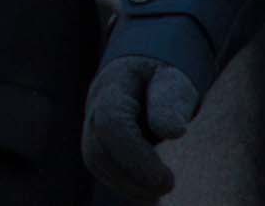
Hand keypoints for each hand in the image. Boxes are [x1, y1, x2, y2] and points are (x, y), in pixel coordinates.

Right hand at [82, 55, 199, 201]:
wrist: (142, 73)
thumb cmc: (162, 78)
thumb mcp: (173, 81)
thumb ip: (171, 101)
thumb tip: (172, 131)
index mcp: (113, 88)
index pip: (111, 123)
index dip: (135, 156)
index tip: (167, 178)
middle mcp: (94, 108)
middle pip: (97, 149)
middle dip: (132, 176)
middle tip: (168, 186)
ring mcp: (91, 126)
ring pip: (96, 162)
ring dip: (128, 185)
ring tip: (160, 191)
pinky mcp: (97, 143)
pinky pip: (103, 169)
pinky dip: (126, 185)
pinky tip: (150, 191)